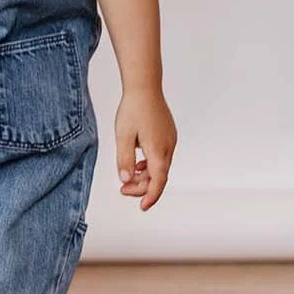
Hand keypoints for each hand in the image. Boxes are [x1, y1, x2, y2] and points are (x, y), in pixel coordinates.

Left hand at [114, 86, 176, 210]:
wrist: (145, 87)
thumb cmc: (133, 109)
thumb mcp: (123, 136)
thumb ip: (125, 160)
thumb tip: (126, 179)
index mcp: (158, 150)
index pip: (158, 181)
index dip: (150, 196)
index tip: (143, 207)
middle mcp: (168, 147)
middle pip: (159, 176)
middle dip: (142, 186)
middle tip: (123, 189)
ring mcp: (170, 140)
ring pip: (160, 166)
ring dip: (146, 175)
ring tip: (128, 177)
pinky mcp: (168, 134)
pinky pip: (161, 156)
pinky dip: (150, 164)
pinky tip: (138, 163)